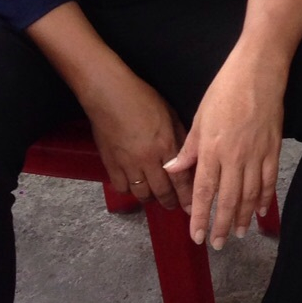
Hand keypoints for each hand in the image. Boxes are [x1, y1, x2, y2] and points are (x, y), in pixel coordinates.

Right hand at [26, 2, 183, 209]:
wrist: (108, 93)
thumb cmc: (142, 98)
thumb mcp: (170, 114)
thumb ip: (180, 138)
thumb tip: (188, 158)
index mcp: (166, 145)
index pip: (181, 180)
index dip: (187, 198)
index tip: (193, 209)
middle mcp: (148, 159)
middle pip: (162, 192)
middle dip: (171, 202)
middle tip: (175, 205)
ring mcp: (128, 164)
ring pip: (142, 194)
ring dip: (152, 198)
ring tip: (156, 196)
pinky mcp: (110, 164)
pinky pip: (122, 188)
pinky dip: (130, 191)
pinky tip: (135, 186)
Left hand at [164, 41, 284, 247]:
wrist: (259, 71)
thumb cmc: (225, 89)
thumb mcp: (200, 117)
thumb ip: (188, 149)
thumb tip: (172, 170)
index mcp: (211, 149)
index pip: (203, 191)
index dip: (200, 217)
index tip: (196, 236)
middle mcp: (233, 157)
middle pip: (228, 200)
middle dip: (222, 225)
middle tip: (218, 244)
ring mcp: (256, 154)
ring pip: (250, 194)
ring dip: (244, 217)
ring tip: (239, 233)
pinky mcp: (273, 148)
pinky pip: (268, 180)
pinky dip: (265, 198)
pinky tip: (262, 211)